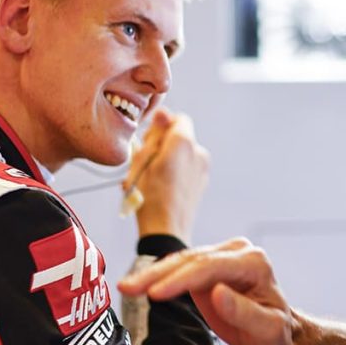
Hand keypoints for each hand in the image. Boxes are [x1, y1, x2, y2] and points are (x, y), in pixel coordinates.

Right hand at [118, 237, 296, 344]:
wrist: (278, 330)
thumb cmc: (276, 330)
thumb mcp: (267, 329)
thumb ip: (243, 311)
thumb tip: (217, 292)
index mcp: (253, 262)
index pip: (211, 266)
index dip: (180, 279)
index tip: (155, 293)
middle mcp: (237, 252)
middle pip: (191, 260)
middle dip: (158, 274)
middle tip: (129, 287)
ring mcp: (221, 256)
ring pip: (181, 261)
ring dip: (152, 274)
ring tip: (126, 286)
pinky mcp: (208, 267)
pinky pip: (179, 269)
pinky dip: (158, 277)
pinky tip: (138, 285)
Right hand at [123, 109, 209, 243]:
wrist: (166, 231)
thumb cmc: (150, 196)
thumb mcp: (142, 160)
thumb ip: (155, 134)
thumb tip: (162, 113)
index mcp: (184, 142)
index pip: (178, 119)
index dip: (162, 126)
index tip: (149, 140)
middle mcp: (199, 152)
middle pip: (180, 137)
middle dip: (163, 145)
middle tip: (145, 162)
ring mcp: (203, 168)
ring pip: (182, 154)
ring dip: (167, 159)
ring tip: (150, 178)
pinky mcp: (202, 182)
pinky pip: (186, 168)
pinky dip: (174, 172)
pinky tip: (161, 187)